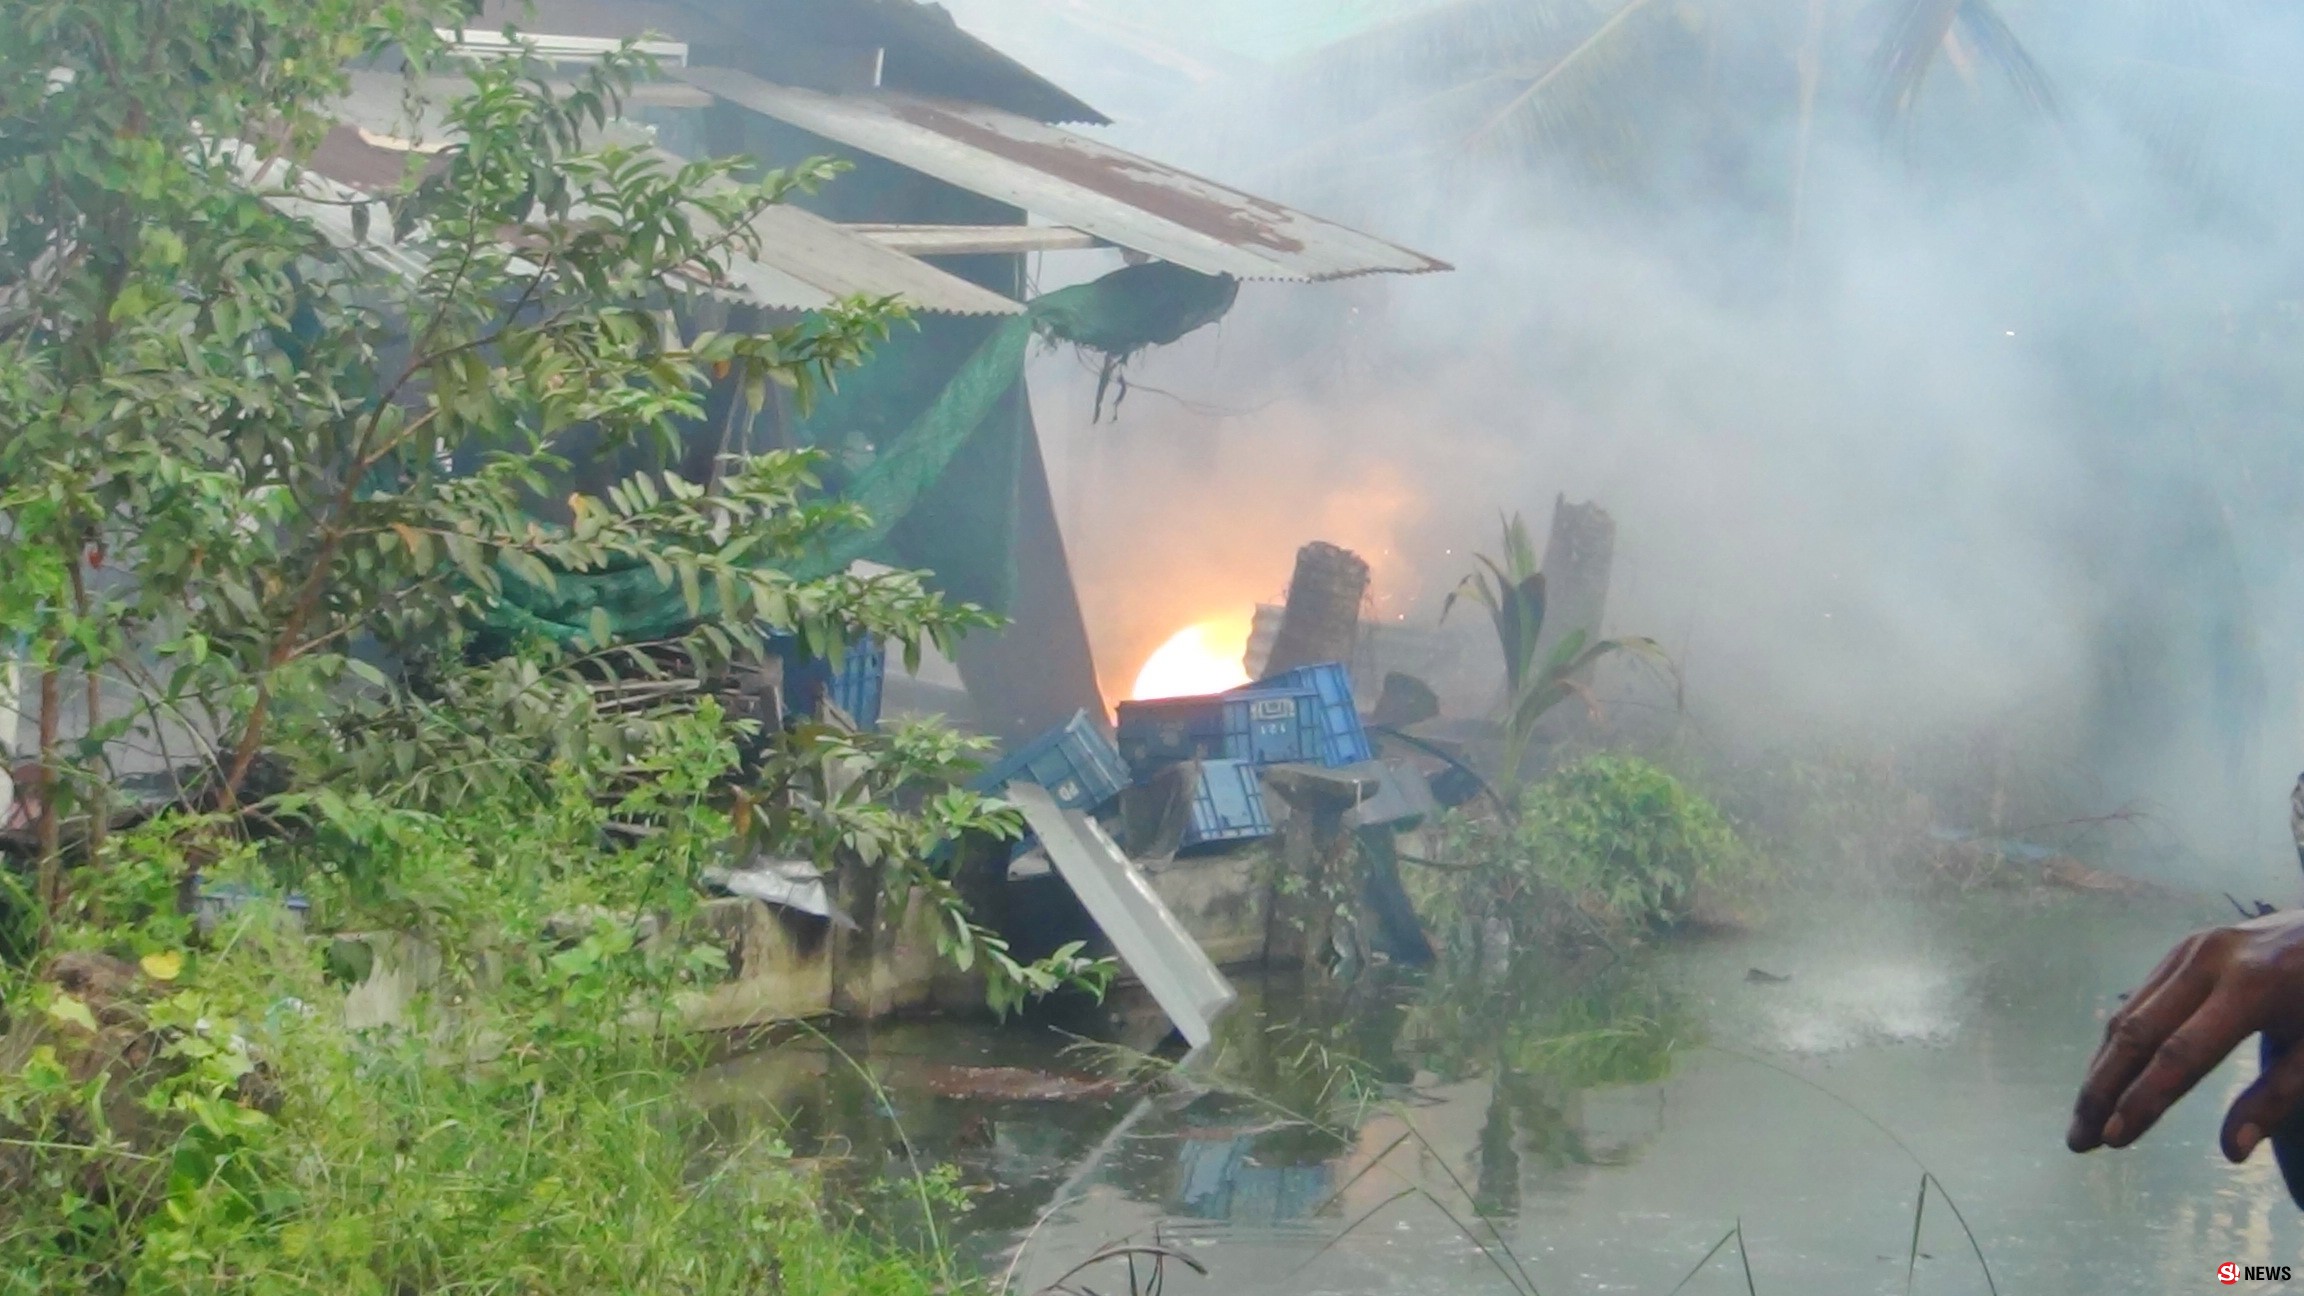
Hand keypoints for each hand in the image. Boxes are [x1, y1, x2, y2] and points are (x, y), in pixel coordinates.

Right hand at [2069, 910, 2303, 1160]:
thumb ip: (2277, 1096)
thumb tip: (2232, 1151)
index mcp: (2250, 988)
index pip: (2181, 1054)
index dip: (2143, 1099)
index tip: (2114, 1140)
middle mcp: (2206, 962)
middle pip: (2137, 1033)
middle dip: (2102, 1089)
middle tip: (2079, 1140)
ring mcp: (2187, 950)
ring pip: (2128, 1016)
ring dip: (2101, 1070)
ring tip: (2085, 1118)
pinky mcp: (2180, 950)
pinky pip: (2139, 1000)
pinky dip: (2118, 1044)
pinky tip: (2108, 1075)